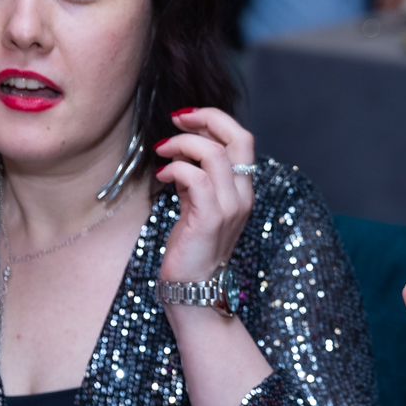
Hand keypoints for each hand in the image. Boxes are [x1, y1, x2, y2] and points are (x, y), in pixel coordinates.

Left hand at [154, 107, 253, 283]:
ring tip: (162, 151)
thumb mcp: (197, 205)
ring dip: (182, 144)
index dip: (214, 120)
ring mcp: (230, 206)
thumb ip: (198, 179)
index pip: (242, 138)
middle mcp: (243, 194)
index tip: (186, 118)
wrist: (194, 286)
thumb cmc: (192, 247)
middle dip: (206, 119)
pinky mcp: (209, 218)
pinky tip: (162, 176)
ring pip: (214, 154)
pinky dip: (175, 169)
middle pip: (239, 137)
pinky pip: (195, 178)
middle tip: (177, 120)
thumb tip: (183, 154)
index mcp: (243, 189)